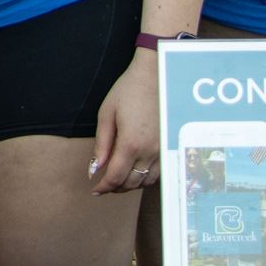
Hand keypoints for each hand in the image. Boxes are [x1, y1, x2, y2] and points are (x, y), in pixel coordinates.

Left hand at [88, 50, 162, 195]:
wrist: (157, 75)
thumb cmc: (129, 91)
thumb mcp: (107, 114)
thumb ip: (101, 144)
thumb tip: (94, 169)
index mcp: (131, 144)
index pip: (115, 178)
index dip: (103, 187)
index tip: (95, 189)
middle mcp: (150, 152)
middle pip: (131, 184)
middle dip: (115, 188)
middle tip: (104, 184)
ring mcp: (163, 150)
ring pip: (146, 181)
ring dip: (131, 184)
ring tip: (118, 178)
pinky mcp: (171, 146)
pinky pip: (159, 172)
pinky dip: (145, 177)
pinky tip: (136, 170)